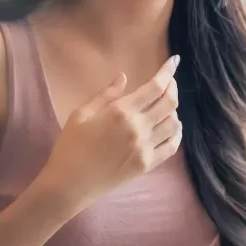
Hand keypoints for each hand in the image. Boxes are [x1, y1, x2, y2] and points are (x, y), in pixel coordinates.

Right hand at [35, 56, 182, 208]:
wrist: (69, 184)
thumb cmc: (70, 147)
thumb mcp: (81, 114)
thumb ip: (105, 94)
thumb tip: (124, 77)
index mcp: (121, 112)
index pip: (155, 87)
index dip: (168, 72)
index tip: (174, 61)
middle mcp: (138, 128)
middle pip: (170, 103)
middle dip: (173, 87)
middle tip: (169, 82)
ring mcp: (145, 148)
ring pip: (174, 123)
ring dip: (174, 110)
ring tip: (165, 106)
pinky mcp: (148, 165)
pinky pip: (172, 146)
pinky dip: (177, 133)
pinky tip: (172, 127)